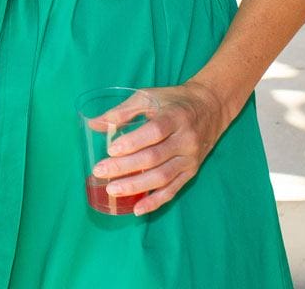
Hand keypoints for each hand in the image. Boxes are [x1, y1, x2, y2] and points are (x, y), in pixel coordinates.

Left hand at [89, 80, 233, 215]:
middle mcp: (186, 140)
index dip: (133, 142)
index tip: (110, 149)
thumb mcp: (149, 96)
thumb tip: (94, 124)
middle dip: (125, 167)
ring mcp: (190, 159)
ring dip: (136, 186)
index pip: (154, 132)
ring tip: (112, 190)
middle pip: (155, 157)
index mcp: (175, 117)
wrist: (210, 107)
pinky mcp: (192, 172)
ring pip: (162, 177)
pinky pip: (173, 190)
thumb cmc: (173, 101)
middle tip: (100, 172)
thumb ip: (123, 111)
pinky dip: (155, 202)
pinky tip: (137, 209)